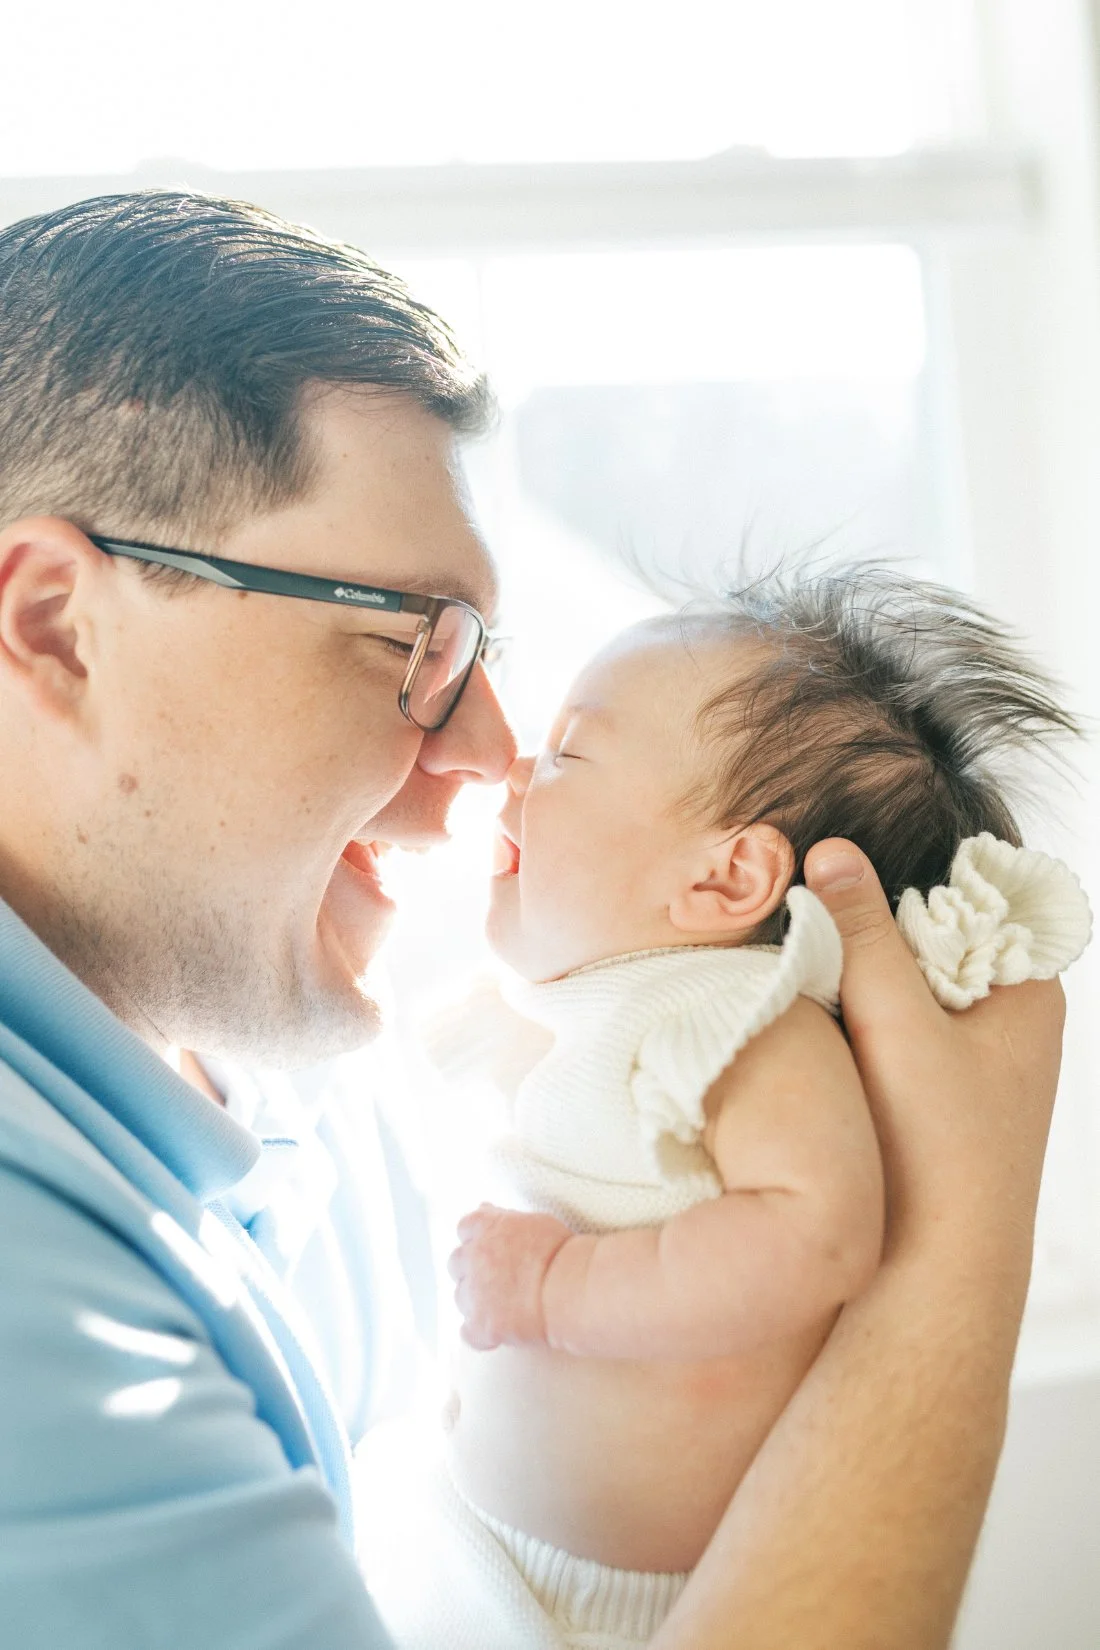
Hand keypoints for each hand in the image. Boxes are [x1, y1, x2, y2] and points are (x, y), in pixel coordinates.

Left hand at [448, 1204, 573, 1349]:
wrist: (570, 1288)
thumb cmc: (561, 1253)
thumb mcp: (534, 1222)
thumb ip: (504, 1219)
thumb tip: (485, 1209)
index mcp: (488, 1228)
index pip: (466, 1228)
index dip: (475, 1239)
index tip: (487, 1246)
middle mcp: (473, 1258)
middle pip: (456, 1262)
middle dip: (471, 1269)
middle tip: (495, 1278)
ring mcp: (475, 1293)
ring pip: (460, 1297)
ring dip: (476, 1301)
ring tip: (502, 1306)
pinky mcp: (482, 1325)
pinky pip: (468, 1333)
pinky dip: (480, 1334)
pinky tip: (496, 1333)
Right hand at [804, 840, 1065, 1263]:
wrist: (933, 1273)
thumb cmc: (940, 1156)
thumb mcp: (899, 1026)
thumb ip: (864, 937)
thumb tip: (833, 852)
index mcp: (1028, 991)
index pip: (978, 894)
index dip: (913, 869)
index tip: (847, 856)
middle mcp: (1007, 1018)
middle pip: (934, 934)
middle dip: (873, 919)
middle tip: (811, 896)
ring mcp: (968, 1056)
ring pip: (904, 980)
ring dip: (855, 967)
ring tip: (803, 949)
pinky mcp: (929, 1089)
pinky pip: (887, 1024)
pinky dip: (850, 1011)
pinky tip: (810, 1011)